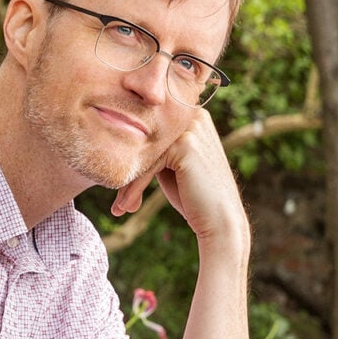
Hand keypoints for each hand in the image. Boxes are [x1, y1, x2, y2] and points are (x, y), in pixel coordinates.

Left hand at [111, 109, 248, 245]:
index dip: (132, 159)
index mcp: (192, 116)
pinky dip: (135, 187)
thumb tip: (119, 143)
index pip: (149, 134)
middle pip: (145, 141)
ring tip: (118, 209)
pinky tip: (125, 208)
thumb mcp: (172, 168)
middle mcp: (194, 116)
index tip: (117, 186)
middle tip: (115, 202)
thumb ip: (155, 151)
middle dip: (127, 171)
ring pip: (144, 153)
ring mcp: (191, 129)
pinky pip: (148, 164)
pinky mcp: (185, 144)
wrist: (221, 222)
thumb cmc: (194, 198)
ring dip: (128, 183)